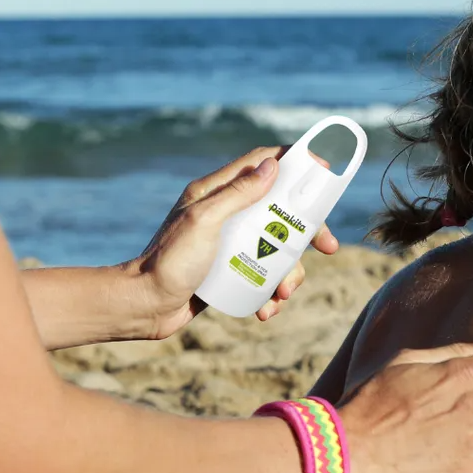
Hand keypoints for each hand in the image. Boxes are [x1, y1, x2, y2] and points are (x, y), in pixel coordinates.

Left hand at [130, 146, 338, 338]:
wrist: (144, 307)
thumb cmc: (168, 262)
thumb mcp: (204, 222)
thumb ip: (237, 194)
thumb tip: (273, 166)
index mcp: (215, 192)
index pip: (261, 164)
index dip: (294, 163)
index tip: (323, 173)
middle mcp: (225, 214)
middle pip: (279, 210)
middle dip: (307, 230)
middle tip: (328, 246)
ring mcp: (229, 244)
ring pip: (276, 248)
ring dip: (290, 272)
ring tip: (283, 294)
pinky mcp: (229, 272)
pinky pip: (262, 276)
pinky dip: (271, 293)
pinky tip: (266, 309)